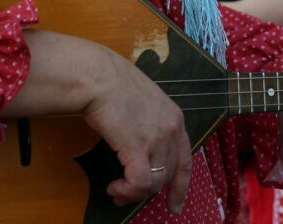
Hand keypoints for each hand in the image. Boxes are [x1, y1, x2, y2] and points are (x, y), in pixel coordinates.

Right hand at [81, 48, 191, 211]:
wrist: (98, 77)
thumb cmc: (112, 83)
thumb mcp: (143, 102)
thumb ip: (149, 123)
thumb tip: (140, 146)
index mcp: (175, 117)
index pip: (185, 160)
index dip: (181, 186)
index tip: (175, 205)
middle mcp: (172, 129)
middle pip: (168, 175)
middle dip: (148, 191)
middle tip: (126, 195)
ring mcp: (157, 139)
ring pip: (154, 183)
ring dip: (133, 193)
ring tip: (116, 190)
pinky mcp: (138, 147)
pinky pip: (139, 183)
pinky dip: (127, 191)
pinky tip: (113, 187)